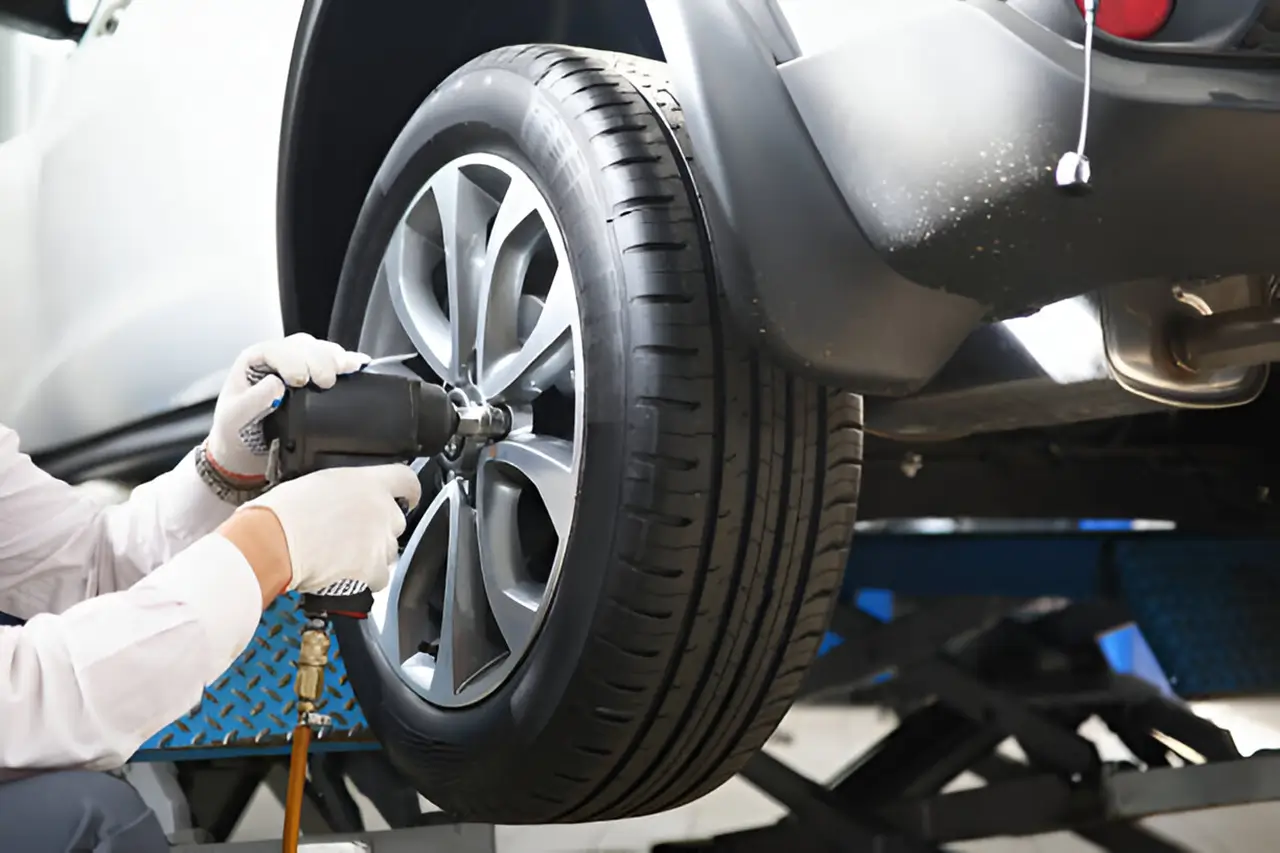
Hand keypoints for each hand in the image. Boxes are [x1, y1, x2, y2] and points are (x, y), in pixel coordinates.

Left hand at [205, 334, 369, 482]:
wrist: (246, 454)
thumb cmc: (235, 432)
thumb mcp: (235, 418)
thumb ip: (253, 400)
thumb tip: (276, 384)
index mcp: (254, 361)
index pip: (276, 350)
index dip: (292, 361)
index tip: (302, 380)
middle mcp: (277, 359)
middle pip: (303, 347)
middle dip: (319, 359)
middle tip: (328, 381)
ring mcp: (297, 367)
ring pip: (320, 351)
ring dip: (336, 358)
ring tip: (349, 368)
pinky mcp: (315, 379)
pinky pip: (332, 363)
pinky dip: (347, 363)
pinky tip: (358, 365)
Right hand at [234, 465, 421, 594]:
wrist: (273, 541)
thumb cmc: (283, 512)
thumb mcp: (317, 485)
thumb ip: (343, 491)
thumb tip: (342, 500)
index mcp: (368, 482)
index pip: (406, 480)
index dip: (408, 491)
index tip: (407, 498)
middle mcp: (381, 509)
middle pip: (396, 521)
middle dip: (379, 529)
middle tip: (353, 535)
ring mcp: (380, 540)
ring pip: (388, 550)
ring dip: (372, 555)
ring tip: (343, 557)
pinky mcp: (373, 568)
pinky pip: (380, 577)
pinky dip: (366, 579)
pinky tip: (346, 575)